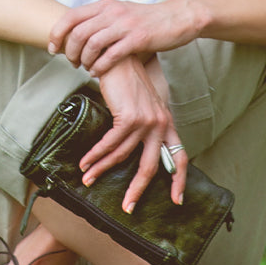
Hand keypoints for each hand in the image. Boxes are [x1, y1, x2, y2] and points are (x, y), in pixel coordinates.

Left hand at [48, 0, 203, 74]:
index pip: (71, 16)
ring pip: (92, 44)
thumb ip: (101, 19)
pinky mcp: (138, 39)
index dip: (56, 33)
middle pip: (78, 33)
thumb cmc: (148, 19)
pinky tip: (98, 73)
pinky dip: (100, 67)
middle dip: (69, 51)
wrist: (177, 17)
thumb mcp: (121, 12)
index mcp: (105, 5)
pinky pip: (111, 55)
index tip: (52, 48)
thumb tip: (79, 32)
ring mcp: (125, 25)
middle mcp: (112, 12)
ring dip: (84, 61)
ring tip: (85, 68)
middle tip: (71, 63)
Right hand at [81, 56, 187, 211]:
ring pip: (123, 156)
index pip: (179, 157)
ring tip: (88, 179)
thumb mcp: (143, 107)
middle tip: (128, 207)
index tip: (176, 200)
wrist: (120, 57)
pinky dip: (96, 155)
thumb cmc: (128, 82)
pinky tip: (86, 163)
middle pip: (151, 165)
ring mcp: (146, 121)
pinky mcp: (130, 117)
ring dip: (103, 169)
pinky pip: (111, 144)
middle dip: (138, 189)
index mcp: (166, 124)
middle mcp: (160, 124)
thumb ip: (144, 128)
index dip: (179, 180)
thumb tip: (136, 151)